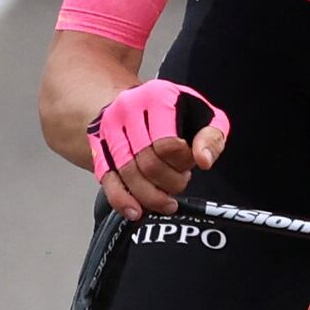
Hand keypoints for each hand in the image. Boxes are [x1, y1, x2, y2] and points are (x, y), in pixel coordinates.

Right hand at [87, 85, 223, 219]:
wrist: (139, 104)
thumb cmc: (175, 112)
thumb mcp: (205, 115)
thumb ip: (212, 136)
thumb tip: (204, 160)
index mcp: (156, 98)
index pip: (168, 144)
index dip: (183, 162)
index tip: (189, 163)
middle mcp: (127, 110)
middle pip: (148, 162)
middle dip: (170, 181)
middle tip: (181, 180)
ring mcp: (108, 129)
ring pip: (128, 174)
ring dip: (151, 195)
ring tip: (166, 201)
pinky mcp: (98, 147)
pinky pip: (107, 179)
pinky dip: (122, 200)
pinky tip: (136, 210)